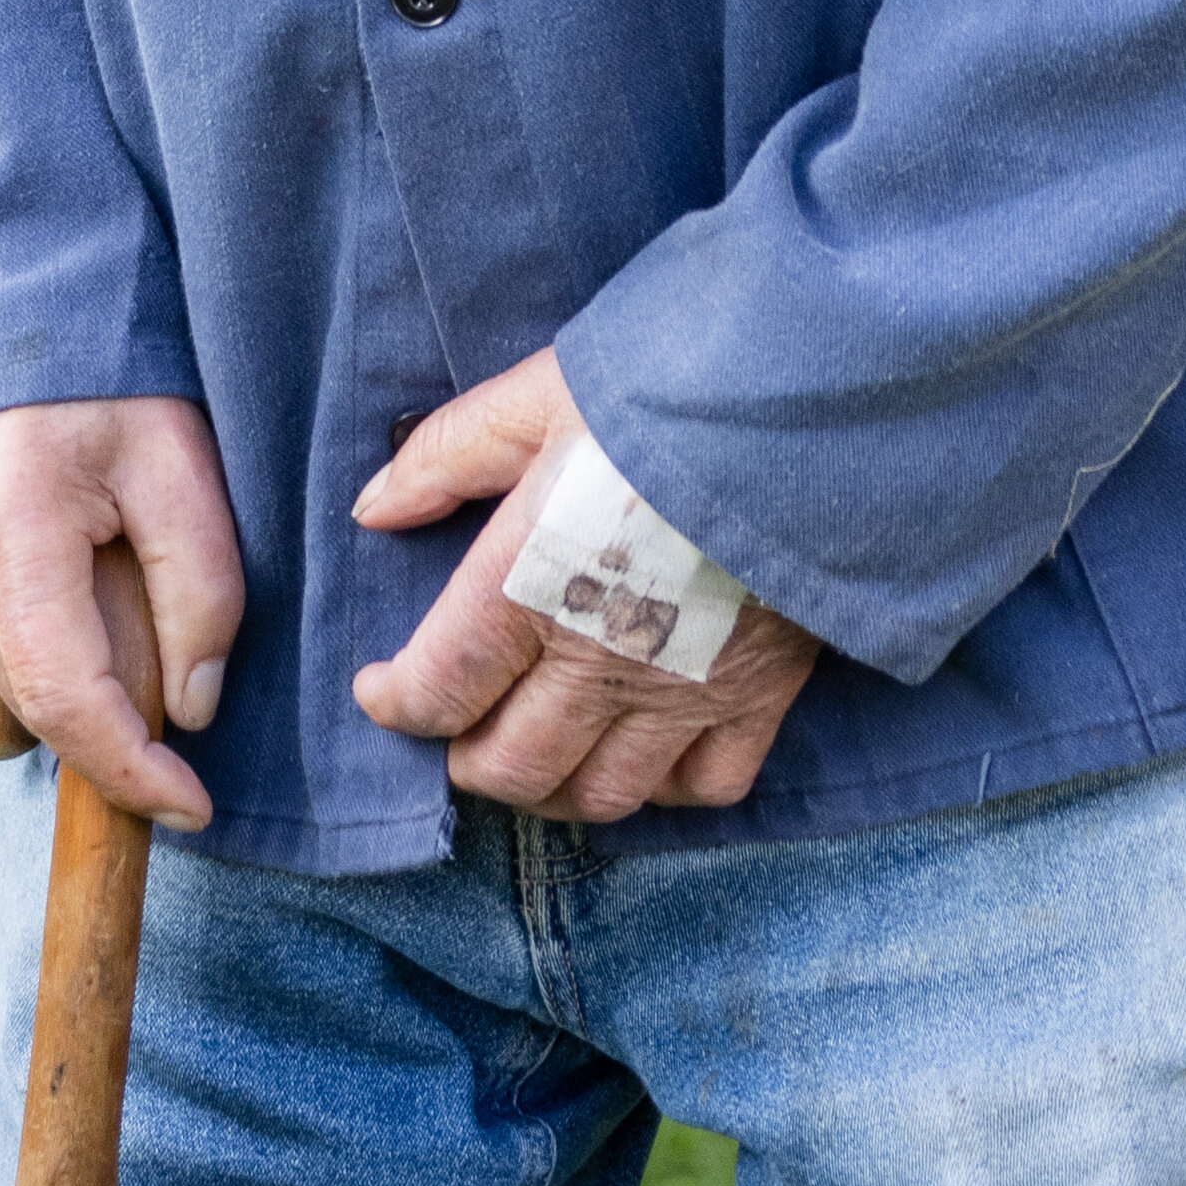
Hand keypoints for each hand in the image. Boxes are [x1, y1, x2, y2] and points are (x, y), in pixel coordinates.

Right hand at [0, 393, 240, 833]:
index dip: (130, 769)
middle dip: (116, 695)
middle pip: (41, 693)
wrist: (11, 294)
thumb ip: (201, 589)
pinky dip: (42, 621)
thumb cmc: (112, 369)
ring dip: (78, 654)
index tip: (193, 808)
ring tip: (110, 556)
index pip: (64, 695)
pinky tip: (66, 549)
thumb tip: (191, 709)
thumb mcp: (183, 462)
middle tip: (164, 612)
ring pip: (15, 670)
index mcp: (11, 525)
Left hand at [345, 349, 820, 822]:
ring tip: (541, 747)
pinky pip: (702, 788)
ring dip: (555, 787)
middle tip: (461, 726)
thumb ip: (445, 456)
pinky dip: (664, 786)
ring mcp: (683, 691)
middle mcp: (598, 661)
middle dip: (468, 760)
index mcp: (529, 585)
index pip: (437, 689)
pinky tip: (645, 748)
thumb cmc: (664, 389)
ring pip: (598, 796)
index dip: (396, 704)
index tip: (383, 690)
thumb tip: (373, 509)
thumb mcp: (537, 397)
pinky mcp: (758, 696)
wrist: (812, 406)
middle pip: (508, 768)